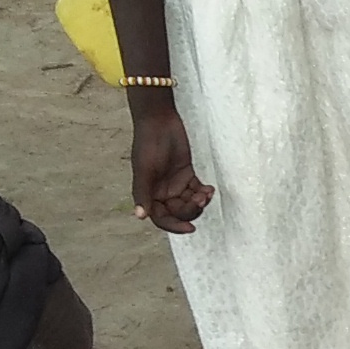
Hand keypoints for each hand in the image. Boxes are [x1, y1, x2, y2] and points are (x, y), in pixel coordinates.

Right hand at [129, 100, 215, 231]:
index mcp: (149, 194)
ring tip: (206, 193)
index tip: (190, 228)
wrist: (159, 120)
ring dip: (200, 202)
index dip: (175, 226)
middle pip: (179, 213)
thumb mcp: (144, 170)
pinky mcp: (187, 174)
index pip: (162, 219)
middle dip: (191, 210)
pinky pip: (197, 190)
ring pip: (190, 203)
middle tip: (199, 199)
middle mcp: (161, 192)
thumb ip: (143, 194)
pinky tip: (209, 189)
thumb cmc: (148, 144)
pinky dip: (204, 193)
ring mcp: (175, 184)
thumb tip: (140, 216)